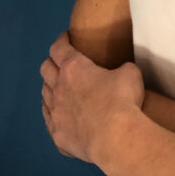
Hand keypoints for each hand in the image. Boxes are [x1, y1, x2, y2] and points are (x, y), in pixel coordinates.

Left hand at [40, 31, 143, 166]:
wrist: (114, 138)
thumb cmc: (122, 99)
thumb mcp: (130, 73)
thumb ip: (120, 69)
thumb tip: (120, 73)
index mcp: (74, 68)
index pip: (59, 48)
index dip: (61, 40)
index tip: (66, 37)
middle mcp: (59, 88)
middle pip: (45, 69)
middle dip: (52, 62)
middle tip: (62, 62)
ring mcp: (55, 113)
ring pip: (44, 94)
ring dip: (50, 88)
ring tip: (60, 88)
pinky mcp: (57, 135)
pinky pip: (48, 119)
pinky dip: (53, 112)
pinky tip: (60, 114)